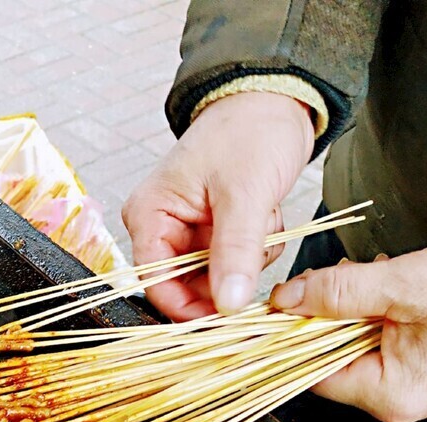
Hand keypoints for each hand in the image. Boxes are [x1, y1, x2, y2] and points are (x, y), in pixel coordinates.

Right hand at [122, 92, 314, 319]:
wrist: (277, 98)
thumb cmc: (250, 131)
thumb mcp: (244, 195)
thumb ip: (235, 253)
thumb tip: (229, 305)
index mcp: (149, 215)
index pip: (156, 282)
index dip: (188, 307)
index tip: (228, 319)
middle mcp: (161, 226)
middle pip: (185, 284)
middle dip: (226, 277)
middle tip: (258, 253)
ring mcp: (189, 229)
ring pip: (215, 276)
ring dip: (246, 261)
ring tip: (265, 222)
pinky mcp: (214, 229)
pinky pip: (234, 261)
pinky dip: (256, 250)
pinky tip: (267, 218)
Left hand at [271, 247, 426, 421]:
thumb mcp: (406, 285)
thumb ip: (341, 292)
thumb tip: (285, 300)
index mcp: (388, 394)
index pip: (309, 371)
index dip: (290, 335)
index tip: (277, 302)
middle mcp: (392, 396)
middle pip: (324, 354)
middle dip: (324, 311)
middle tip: (338, 277)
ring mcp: (403, 379)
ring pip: (345, 338)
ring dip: (349, 302)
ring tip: (379, 274)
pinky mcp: (412, 359)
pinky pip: (371, 332)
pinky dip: (371, 303)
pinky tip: (390, 281)